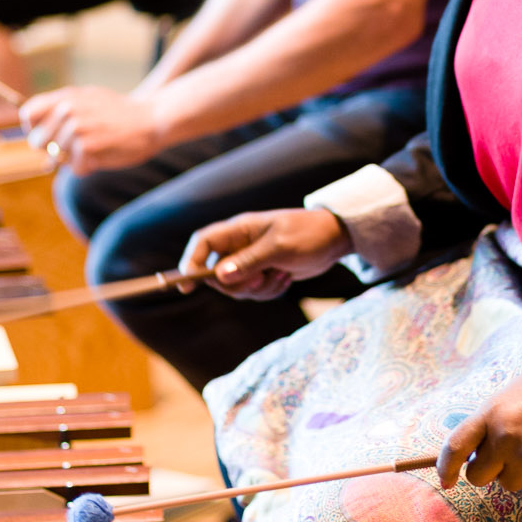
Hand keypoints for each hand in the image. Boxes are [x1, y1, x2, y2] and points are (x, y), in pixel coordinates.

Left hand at [20, 85, 161, 173]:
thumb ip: (62, 109)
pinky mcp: (86, 147)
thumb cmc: (119, 113)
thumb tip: (34, 131)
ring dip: (75, 158)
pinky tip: (104, 154)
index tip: (49, 134)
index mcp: (66, 96)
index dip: (35, 129)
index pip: (28, 114)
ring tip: (97, 145)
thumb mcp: (88, 99)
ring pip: (57, 158)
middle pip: (38, 142)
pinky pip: (75, 168)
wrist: (151, 120)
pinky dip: (88, 167)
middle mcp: (67, 109)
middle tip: (78, 144)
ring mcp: (76, 128)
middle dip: (54, 148)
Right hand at [179, 208, 349, 300]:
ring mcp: (251, 260)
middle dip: (238, 284)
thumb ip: (249, 261)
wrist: (334, 239)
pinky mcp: (262, 273)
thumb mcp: (279, 247)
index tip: (187, 286)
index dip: (191, 262)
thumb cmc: (307, 234)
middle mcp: (240, 244)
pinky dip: (269, 291)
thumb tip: (219, 277)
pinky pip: (254, 293)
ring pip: (237, 287)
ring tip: (281, 273)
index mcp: (239, 229)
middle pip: (217, 273)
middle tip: (261, 279)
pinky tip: (286, 277)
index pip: (203, 242)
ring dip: (259, 289)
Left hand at [437, 360, 521, 492]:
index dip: (446, 467)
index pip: (455, 446)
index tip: (446, 480)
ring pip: (508, 484)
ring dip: (516, 472)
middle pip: (478, 475)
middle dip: (487, 471)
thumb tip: (475, 453)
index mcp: (490, 413)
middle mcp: (505, 436)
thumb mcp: (508, 397)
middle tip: (501, 459)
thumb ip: (489, 423)